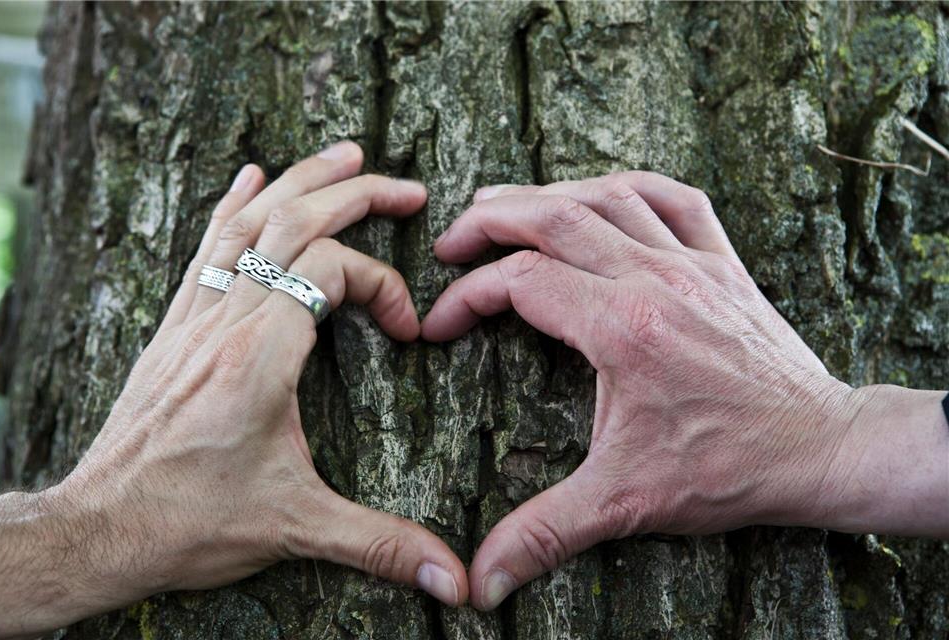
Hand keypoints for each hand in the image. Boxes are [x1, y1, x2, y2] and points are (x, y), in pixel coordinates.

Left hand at [0, 142, 465, 638]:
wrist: (99, 528)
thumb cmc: (188, 522)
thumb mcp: (296, 529)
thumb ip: (380, 545)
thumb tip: (454, 581)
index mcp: (260, 356)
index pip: (331, 271)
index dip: (383, 286)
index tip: (408, 332)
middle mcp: (225, 322)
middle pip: (292, 223)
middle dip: (357, 193)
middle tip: (407, 187)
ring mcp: (195, 319)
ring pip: (248, 221)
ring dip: (301, 180)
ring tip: (345, 154)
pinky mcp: (176, 328)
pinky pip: (206, 246)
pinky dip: (232, 204)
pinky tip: (249, 177)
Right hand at [422, 171, 948, 609]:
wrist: (819, 449)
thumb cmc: (727, 470)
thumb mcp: (624, 501)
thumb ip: (545, 533)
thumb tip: (480, 583)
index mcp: (622, 328)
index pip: (521, 282)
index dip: (467, 296)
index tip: (440, 324)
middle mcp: (654, 279)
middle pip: (554, 216)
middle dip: (489, 220)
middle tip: (450, 241)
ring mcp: (692, 263)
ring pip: (606, 196)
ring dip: (546, 194)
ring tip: (502, 205)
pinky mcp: (721, 263)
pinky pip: (673, 197)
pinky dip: (627, 185)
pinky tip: (599, 194)